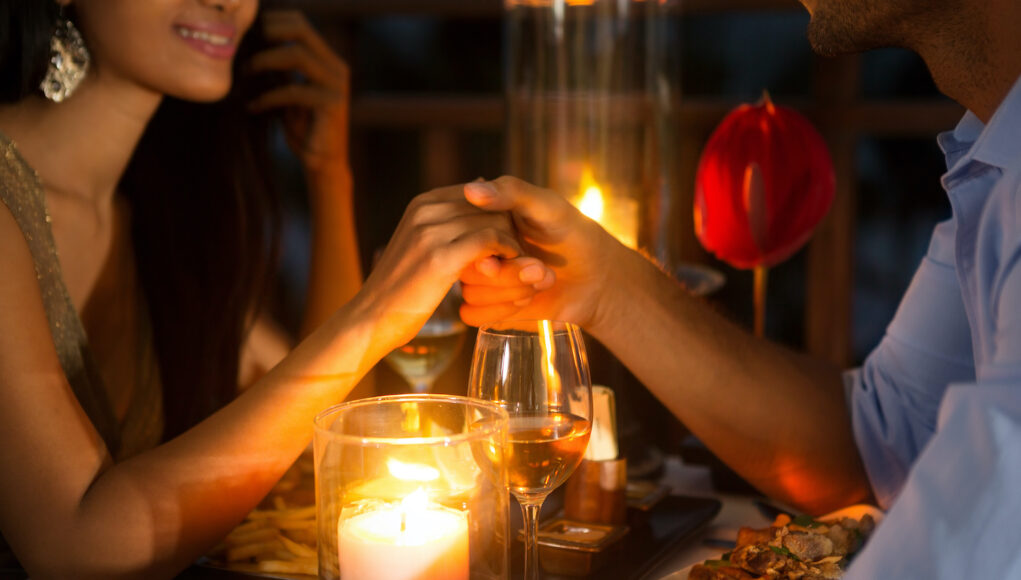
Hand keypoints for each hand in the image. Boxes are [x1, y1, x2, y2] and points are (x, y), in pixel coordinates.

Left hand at [248, 10, 349, 171]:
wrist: (322, 163)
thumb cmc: (303, 129)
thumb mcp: (289, 93)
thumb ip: (281, 71)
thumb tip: (250, 47)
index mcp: (328, 61)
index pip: (301, 25)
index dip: (273, 21)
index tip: (247, 32)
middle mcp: (337, 68)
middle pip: (302, 32)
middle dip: (269, 33)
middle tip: (243, 46)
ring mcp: (337, 86)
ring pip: (298, 56)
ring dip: (265, 61)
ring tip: (245, 73)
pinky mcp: (332, 106)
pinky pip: (294, 91)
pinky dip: (268, 96)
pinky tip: (253, 106)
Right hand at [356, 185, 528, 347]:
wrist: (370, 319)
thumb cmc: (400, 290)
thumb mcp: (419, 247)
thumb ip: (445, 225)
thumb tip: (476, 199)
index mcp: (422, 203)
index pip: (478, 193)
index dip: (499, 215)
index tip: (509, 239)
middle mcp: (425, 210)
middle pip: (489, 205)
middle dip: (509, 227)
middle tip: (519, 253)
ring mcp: (430, 231)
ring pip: (493, 219)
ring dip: (512, 241)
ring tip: (518, 263)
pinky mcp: (439, 257)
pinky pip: (490, 240)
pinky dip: (507, 252)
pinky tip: (509, 268)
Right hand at [459, 176, 626, 328]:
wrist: (596, 277)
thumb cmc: (572, 234)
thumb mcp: (548, 206)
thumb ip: (511, 193)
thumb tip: (471, 189)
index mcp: (482, 220)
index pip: (460, 233)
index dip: (486, 246)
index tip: (517, 249)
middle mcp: (476, 249)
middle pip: (465, 267)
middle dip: (507, 274)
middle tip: (540, 268)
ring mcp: (480, 279)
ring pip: (470, 293)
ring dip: (510, 291)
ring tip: (542, 280)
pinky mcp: (487, 307)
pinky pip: (471, 315)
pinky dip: (501, 311)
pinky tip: (527, 300)